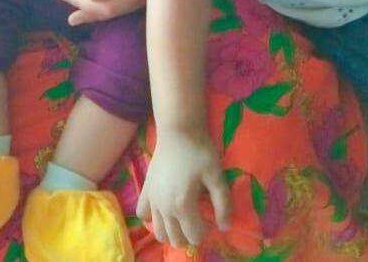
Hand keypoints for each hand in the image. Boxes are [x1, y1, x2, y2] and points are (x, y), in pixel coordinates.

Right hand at [137, 129, 229, 246]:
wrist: (178, 129)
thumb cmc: (199, 151)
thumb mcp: (217, 175)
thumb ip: (223, 203)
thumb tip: (225, 227)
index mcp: (183, 205)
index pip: (195, 236)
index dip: (206, 231)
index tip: (210, 218)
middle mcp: (165, 208)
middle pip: (176, 239)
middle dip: (189, 236)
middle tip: (199, 220)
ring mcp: (153, 200)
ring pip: (159, 232)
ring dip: (171, 232)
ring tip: (182, 220)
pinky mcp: (145, 190)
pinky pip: (143, 214)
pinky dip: (152, 218)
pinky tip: (162, 210)